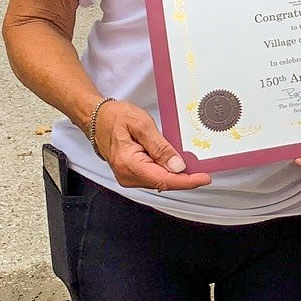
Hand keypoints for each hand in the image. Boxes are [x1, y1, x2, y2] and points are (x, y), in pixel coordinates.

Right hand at [93, 100, 211, 191]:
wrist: (97, 118)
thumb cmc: (115, 117)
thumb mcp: (141, 124)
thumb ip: (160, 147)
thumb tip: (177, 166)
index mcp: (129, 164)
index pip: (163, 180)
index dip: (186, 181)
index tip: (204, 178)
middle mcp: (127, 176)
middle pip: (164, 183)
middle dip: (184, 177)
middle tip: (202, 166)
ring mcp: (128, 177)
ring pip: (160, 181)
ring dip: (176, 174)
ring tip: (190, 162)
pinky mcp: (131, 174)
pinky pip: (154, 176)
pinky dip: (167, 171)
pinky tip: (175, 162)